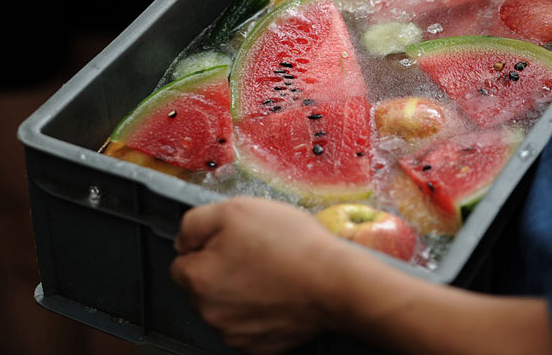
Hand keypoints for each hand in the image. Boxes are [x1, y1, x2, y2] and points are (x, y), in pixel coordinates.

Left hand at [169, 197, 349, 353]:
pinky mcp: (258, 347)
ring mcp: (234, 334)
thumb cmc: (290, 245)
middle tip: (254, 253)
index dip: (206, 246)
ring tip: (270, 272)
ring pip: (224, 307)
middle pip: (202, 287)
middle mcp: (210, 313)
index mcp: (198, 279)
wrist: (335, 281)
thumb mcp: (235, 210)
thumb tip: (183, 240)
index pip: (181, 262)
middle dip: (220, 270)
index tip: (232, 241)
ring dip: (238, 292)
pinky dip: (258, 311)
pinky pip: (247, 325)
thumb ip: (195, 222)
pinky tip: (277, 293)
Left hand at [170, 197, 551, 354]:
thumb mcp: (247, 212)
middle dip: (240, 254)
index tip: (243, 220)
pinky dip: (293, 295)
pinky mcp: (293, 339)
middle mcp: (225, 315)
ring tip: (304, 249)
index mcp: (209, 283)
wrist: (363, 289)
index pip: (191, 253)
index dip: (215, 232)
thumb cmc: (305, 244)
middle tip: (277, 231)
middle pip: (218, 277)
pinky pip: (280, 313)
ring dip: (269, 272)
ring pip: (250, 295)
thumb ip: (205, 219)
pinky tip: (319, 275)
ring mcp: (258, 333)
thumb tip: (189, 231)